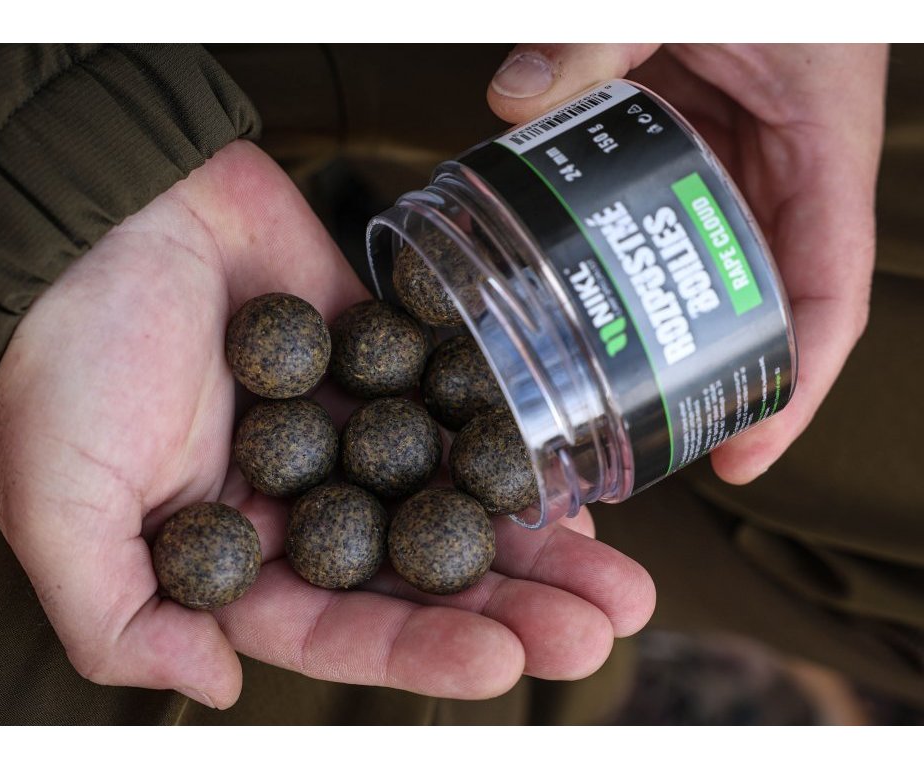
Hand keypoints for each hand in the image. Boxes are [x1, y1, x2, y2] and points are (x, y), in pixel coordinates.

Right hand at [0, 140, 654, 708]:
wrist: (96, 216)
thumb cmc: (60, 358)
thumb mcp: (55, 507)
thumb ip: (120, 617)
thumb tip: (219, 685)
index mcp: (235, 551)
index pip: (337, 625)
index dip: (418, 649)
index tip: (502, 663)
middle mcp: (302, 498)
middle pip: (418, 571)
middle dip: (508, 605)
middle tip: (594, 629)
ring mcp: (349, 424)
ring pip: (453, 496)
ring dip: (533, 538)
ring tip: (619, 578)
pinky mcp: (381, 351)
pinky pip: (455, 402)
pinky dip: (511, 437)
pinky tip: (574, 473)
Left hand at [488, 44, 887, 482]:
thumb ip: (600, 33)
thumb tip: (512, 102)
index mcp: (820, 148)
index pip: (827, 293)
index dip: (794, 384)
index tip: (741, 453)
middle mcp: (785, 171)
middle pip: (766, 305)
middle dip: (716, 379)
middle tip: (645, 440)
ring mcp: (736, 162)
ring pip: (713, 271)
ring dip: (667, 332)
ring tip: (601, 393)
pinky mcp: (691, 144)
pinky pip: (670, 221)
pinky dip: (631, 262)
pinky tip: (574, 293)